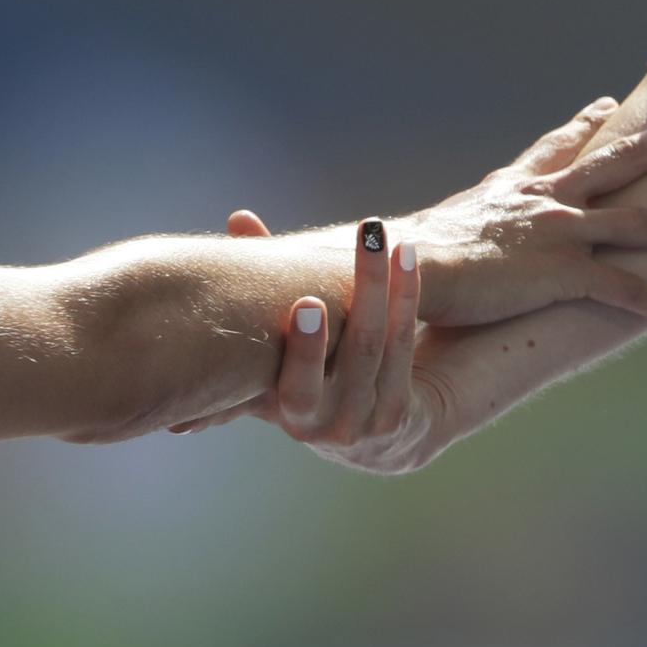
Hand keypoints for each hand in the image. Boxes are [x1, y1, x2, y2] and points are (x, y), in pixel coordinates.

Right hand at [172, 220, 441, 473]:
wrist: (357, 429)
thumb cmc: (310, 369)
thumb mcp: (281, 337)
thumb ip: (263, 284)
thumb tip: (239, 217)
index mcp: (279, 409)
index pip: (291, 385)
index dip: (302, 347)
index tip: (308, 302)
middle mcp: (321, 428)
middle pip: (351, 356)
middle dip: (361, 296)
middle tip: (363, 244)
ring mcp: (363, 426)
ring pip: (380, 347)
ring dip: (388, 283)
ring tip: (383, 236)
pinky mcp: (396, 416)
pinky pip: (403, 350)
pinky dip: (406, 298)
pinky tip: (406, 259)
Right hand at [402, 98, 646, 325]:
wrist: (409, 266)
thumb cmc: (413, 253)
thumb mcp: (444, 223)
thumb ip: (462, 221)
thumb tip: (445, 225)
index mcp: (518, 190)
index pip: (558, 149)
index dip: (585, 126)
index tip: (607, 106)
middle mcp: (549, 202)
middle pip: (622, 163)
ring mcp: (561, 235)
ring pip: (643, 225)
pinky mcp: (562, 274)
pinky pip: (624, 288)